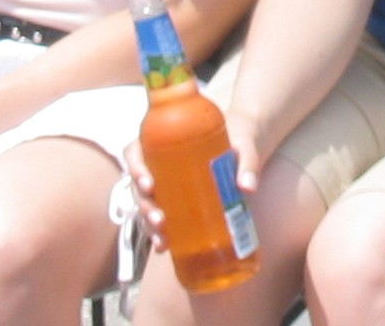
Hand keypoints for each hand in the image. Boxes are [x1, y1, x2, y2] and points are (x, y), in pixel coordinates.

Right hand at [123, 112, 267, 254]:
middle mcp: (160, 162)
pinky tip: (165, 247)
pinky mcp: (177, 201)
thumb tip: (247, 188)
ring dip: (147, 223)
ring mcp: (166, 183)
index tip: (149, 184)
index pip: (135, 151)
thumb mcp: (245, 144)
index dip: (135, 167)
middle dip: (144, 205)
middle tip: (160, 220)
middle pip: (138, 184)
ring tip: (162, 240)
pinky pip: (159, 216)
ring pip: (144, 204)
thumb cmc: (241, 137)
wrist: (249, 145)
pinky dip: (158, 233)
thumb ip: (247, 161)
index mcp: (166, 140)